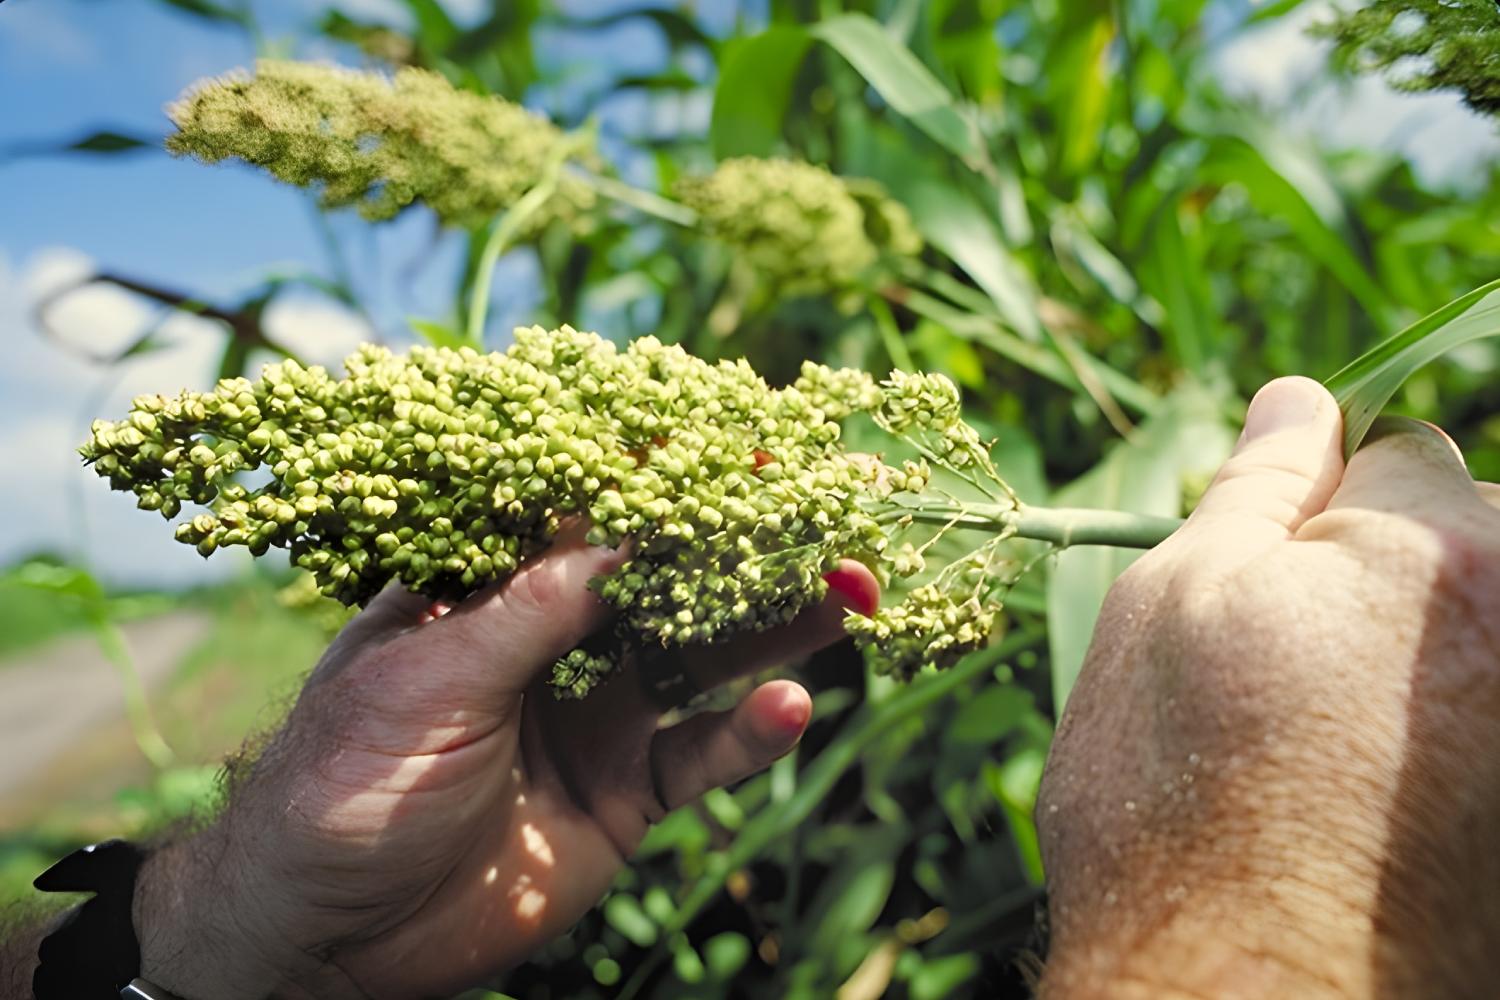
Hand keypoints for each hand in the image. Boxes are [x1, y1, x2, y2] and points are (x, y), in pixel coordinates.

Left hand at [132, 530, 878, 998]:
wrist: (325, 940)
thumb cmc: (341, 784)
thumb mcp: (426, 681)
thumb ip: (531, 613)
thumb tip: (623, 530)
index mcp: (489, 590)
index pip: (585, 513)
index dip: (659, 478)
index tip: (737, 445)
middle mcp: (553, 641)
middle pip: (663, 578)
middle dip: (741, 545)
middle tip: (828, 507)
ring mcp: (594, 716)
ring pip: (701, 657)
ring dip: (774, 626)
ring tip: (849, 592)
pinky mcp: (622, 795)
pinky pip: (699, 756)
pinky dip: (749, 733)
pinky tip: (791, 706)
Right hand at [1036, 378, 1499, 997]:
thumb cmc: (1175, 803)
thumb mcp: (1172, 611)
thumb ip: (1254, 488)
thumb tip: (1297, 397)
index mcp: (1442, 546)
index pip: (1400, 447)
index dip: (1319, 510)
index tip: (1270, 589)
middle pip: (1473, 533)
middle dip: (1394, 574)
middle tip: (1301, 680)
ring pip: (1484, 621)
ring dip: (1430, 651)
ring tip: (1342, 750)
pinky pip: (1486, 705)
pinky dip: (1453, 729)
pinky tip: (1388, 796)